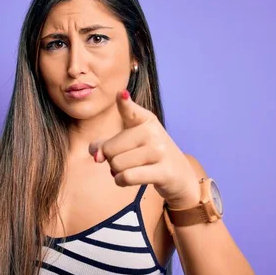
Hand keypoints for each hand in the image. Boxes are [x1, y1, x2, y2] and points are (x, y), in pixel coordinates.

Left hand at [89, 90, 199, 207]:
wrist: (180, 174)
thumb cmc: (148, 155)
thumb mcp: (129, 143)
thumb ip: (106, 144)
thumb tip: (95, 154)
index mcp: (145, 120)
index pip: (130, 111)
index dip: (124, 103)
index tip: (121, 94)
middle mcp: (153, 132)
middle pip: (110, 149)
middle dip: (110, 159)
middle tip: (125, 160)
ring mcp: (159, 151)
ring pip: (117, 164)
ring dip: (116, 172)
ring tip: (130, 169)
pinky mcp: (163, 172)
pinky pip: (127, 177)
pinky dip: (120, 181)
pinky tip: (127, 179)